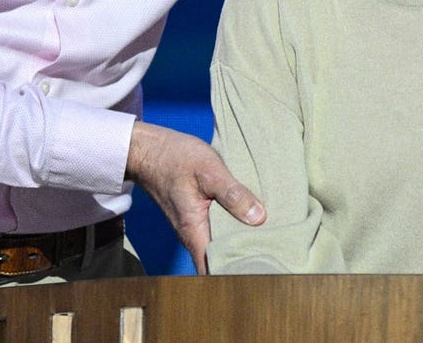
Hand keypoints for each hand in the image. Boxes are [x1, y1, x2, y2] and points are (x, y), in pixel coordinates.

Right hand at [125, 120, 264, 273]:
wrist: (150, 149)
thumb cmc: (174, 158)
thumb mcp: (209, 171)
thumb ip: (233, 194)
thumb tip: (258, 218)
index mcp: (194, 231)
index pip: (214, 269)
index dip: (236, 273)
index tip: (261, 267)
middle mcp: (193, 234)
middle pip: (220, 259)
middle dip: (244, 257)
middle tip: (272, 251)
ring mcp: (194, 226)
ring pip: (220, 244)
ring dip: (240, 241)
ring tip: (268, 237)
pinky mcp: (197, 215)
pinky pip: (217, 230)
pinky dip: (233, 228)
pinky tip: (251, 219)